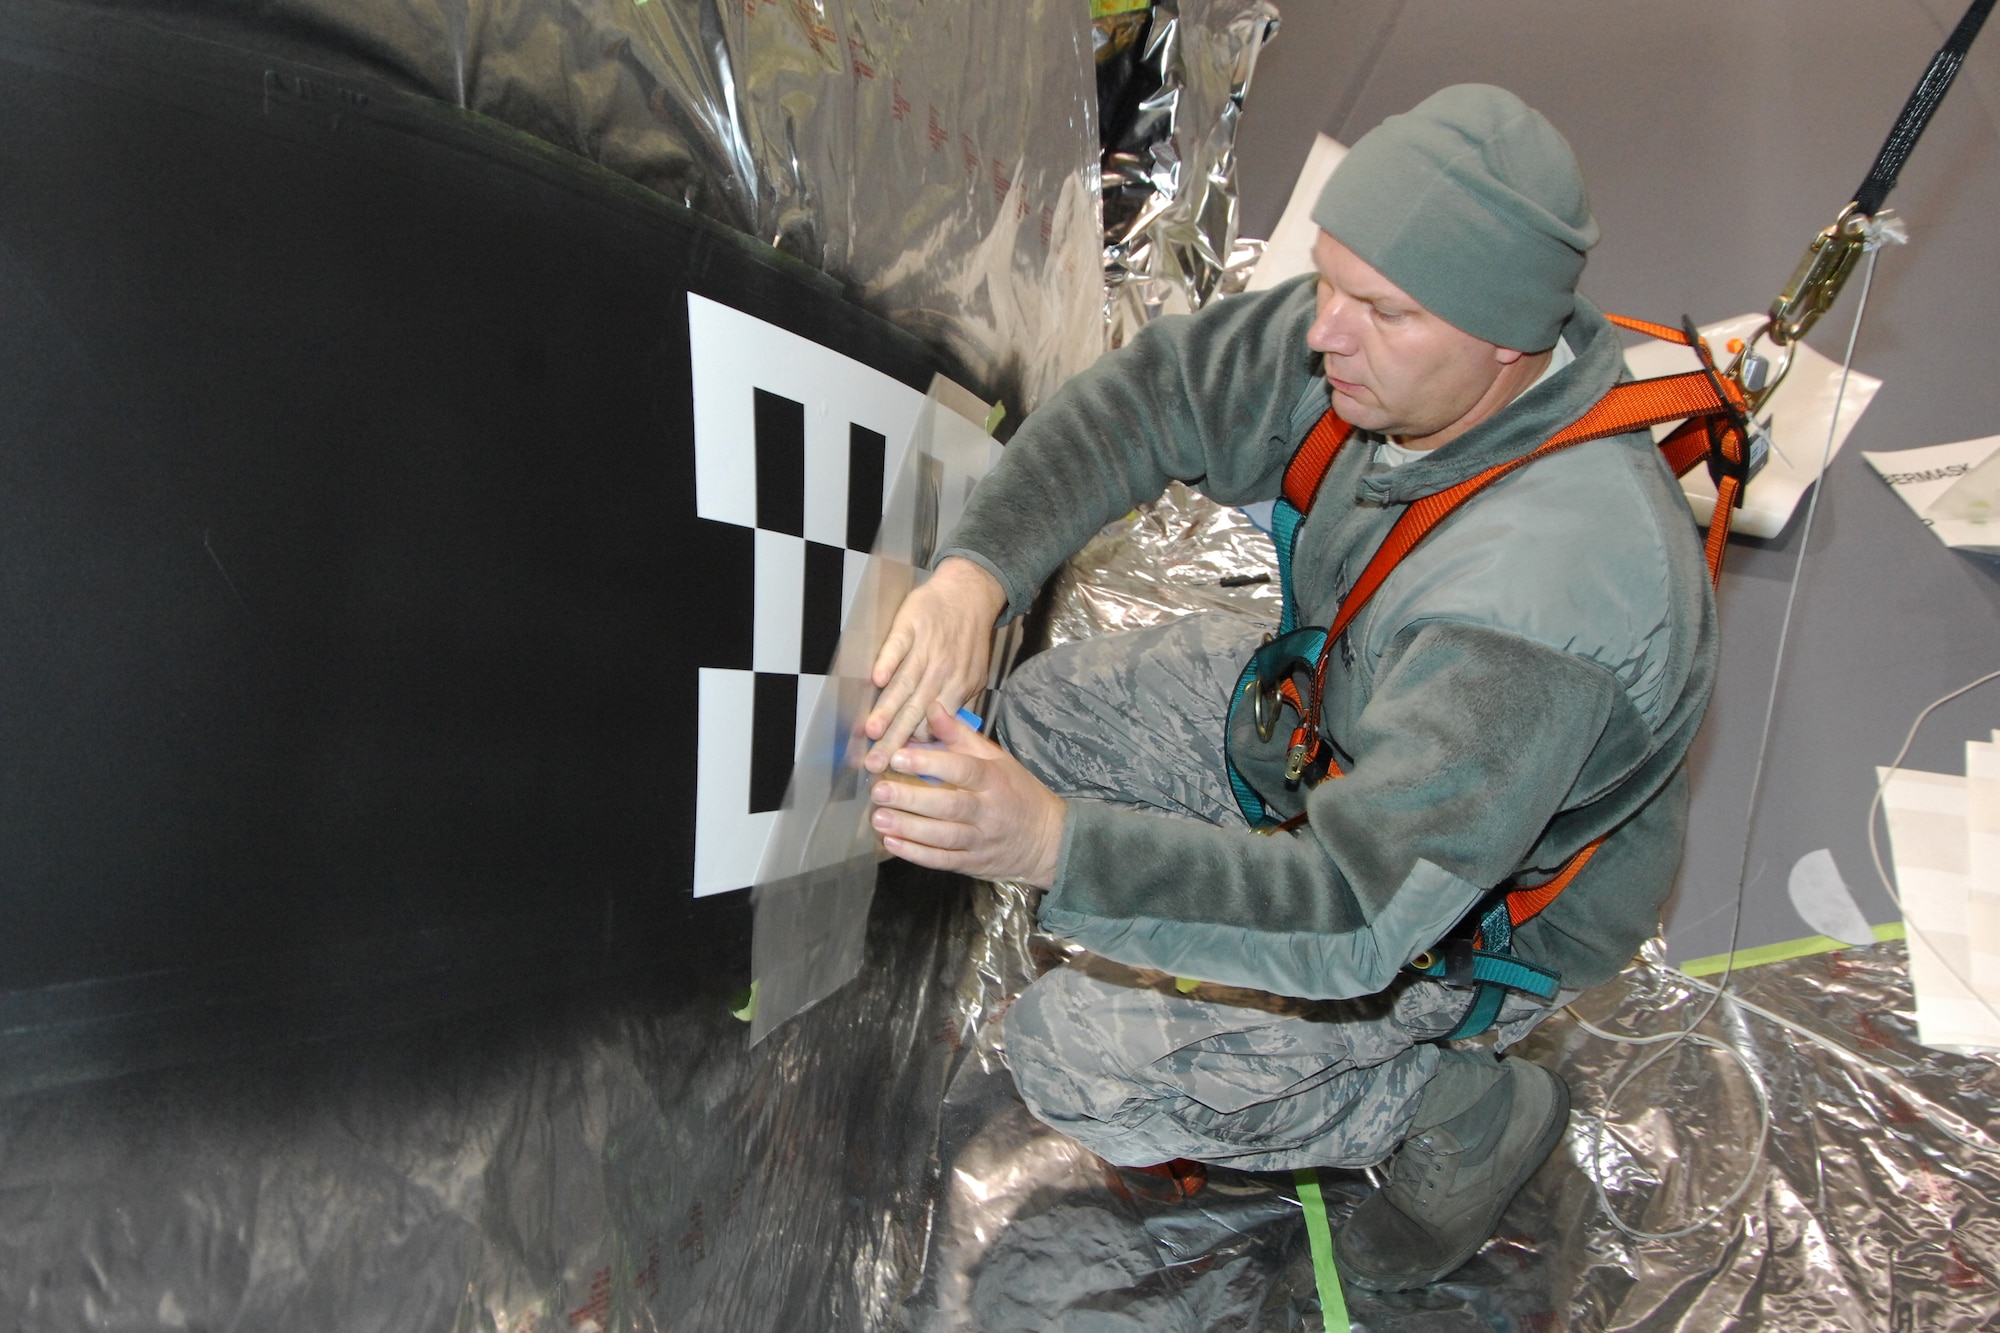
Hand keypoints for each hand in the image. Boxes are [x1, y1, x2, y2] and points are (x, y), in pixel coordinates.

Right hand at [864, 556, 1006, 767]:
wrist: (969, 594)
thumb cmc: (968, 639)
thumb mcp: (975, 676)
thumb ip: (960, 706)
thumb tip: (944, 738)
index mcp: (958, 688)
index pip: (935, 725)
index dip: (916, 748)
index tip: (897, 768)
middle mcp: (941, 673)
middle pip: (915, 712)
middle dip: (894, 740)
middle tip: (875, 763)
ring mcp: (926, 649)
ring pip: (905, 684)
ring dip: (888, 707)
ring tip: (871, 731)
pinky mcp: (911, 626)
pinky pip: (898, 647)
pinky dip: (888, 662)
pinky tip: (876, 679)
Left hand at [869, 701, 1065, 886]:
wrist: (1046, 840)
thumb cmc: (1016, 793)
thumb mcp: (997, 760)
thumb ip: (961, 735)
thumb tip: (933, 708)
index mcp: (995, 780)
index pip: (963, 769)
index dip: (931, 763)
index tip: (898, 756)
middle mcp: (989, 811)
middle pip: (950, 805)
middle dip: (912, 798)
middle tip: (880, 790)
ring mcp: (981, 840)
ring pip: (944, 836)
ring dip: (909, 828)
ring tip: (879, 818)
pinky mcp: (972, 863)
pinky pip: (943, 860)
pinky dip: (917, 854)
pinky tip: (892, 843)